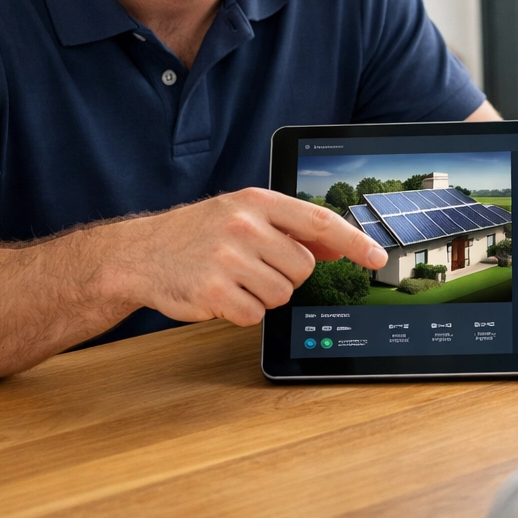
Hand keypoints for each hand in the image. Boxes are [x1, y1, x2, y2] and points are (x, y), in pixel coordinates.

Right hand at [104, 188, 386, 326]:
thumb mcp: (242, 216)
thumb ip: (288, 228)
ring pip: (282, 294)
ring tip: (234, 279)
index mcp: (256, 202)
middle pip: (303, 267)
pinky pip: (255, 315)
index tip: (378, 257)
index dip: (354, 241)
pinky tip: (220, 295)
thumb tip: (338, 244)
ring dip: (263, 295)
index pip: (319, 222)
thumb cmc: (197, 234)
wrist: (139, 254)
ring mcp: (227, 258)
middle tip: (253, 267)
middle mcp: (244, 226)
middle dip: (285, 275)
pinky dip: (242, 312)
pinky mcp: (213, 291)